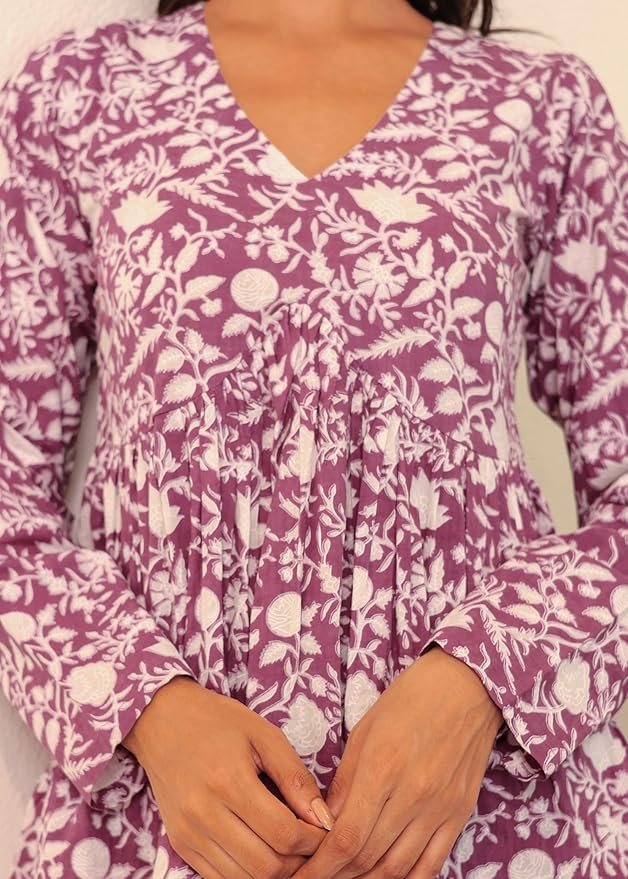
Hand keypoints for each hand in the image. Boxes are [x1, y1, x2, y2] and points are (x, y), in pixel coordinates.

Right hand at [121, 675, 330, 877]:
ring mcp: (188, 834)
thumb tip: (323, 819)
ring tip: (288, 848)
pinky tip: (260, 850)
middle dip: (298, 861)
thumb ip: (295, 777)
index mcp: (229, 781)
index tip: (323, 829)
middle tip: (310, 842)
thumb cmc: (217, 721)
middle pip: (266, 866)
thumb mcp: (263, 734)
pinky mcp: (179, 844)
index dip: (313, 840)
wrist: (162, 720)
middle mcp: (204, 814)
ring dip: (274, 872)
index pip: (284, 833)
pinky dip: (247, 874)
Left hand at [290, 646, 502, 878]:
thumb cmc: (410, 699)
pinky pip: (432, 865)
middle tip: (314, 878)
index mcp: (382, 767)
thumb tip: (324, 823)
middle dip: (336, 876)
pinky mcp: (459, 814)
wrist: (467, 685)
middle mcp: (413, 794)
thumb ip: (345, 781)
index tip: (300, 875)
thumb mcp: (365, 730)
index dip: (320, 866)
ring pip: (397, 869)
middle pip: (368, 858)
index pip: (346, 837)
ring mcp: (440, 808)